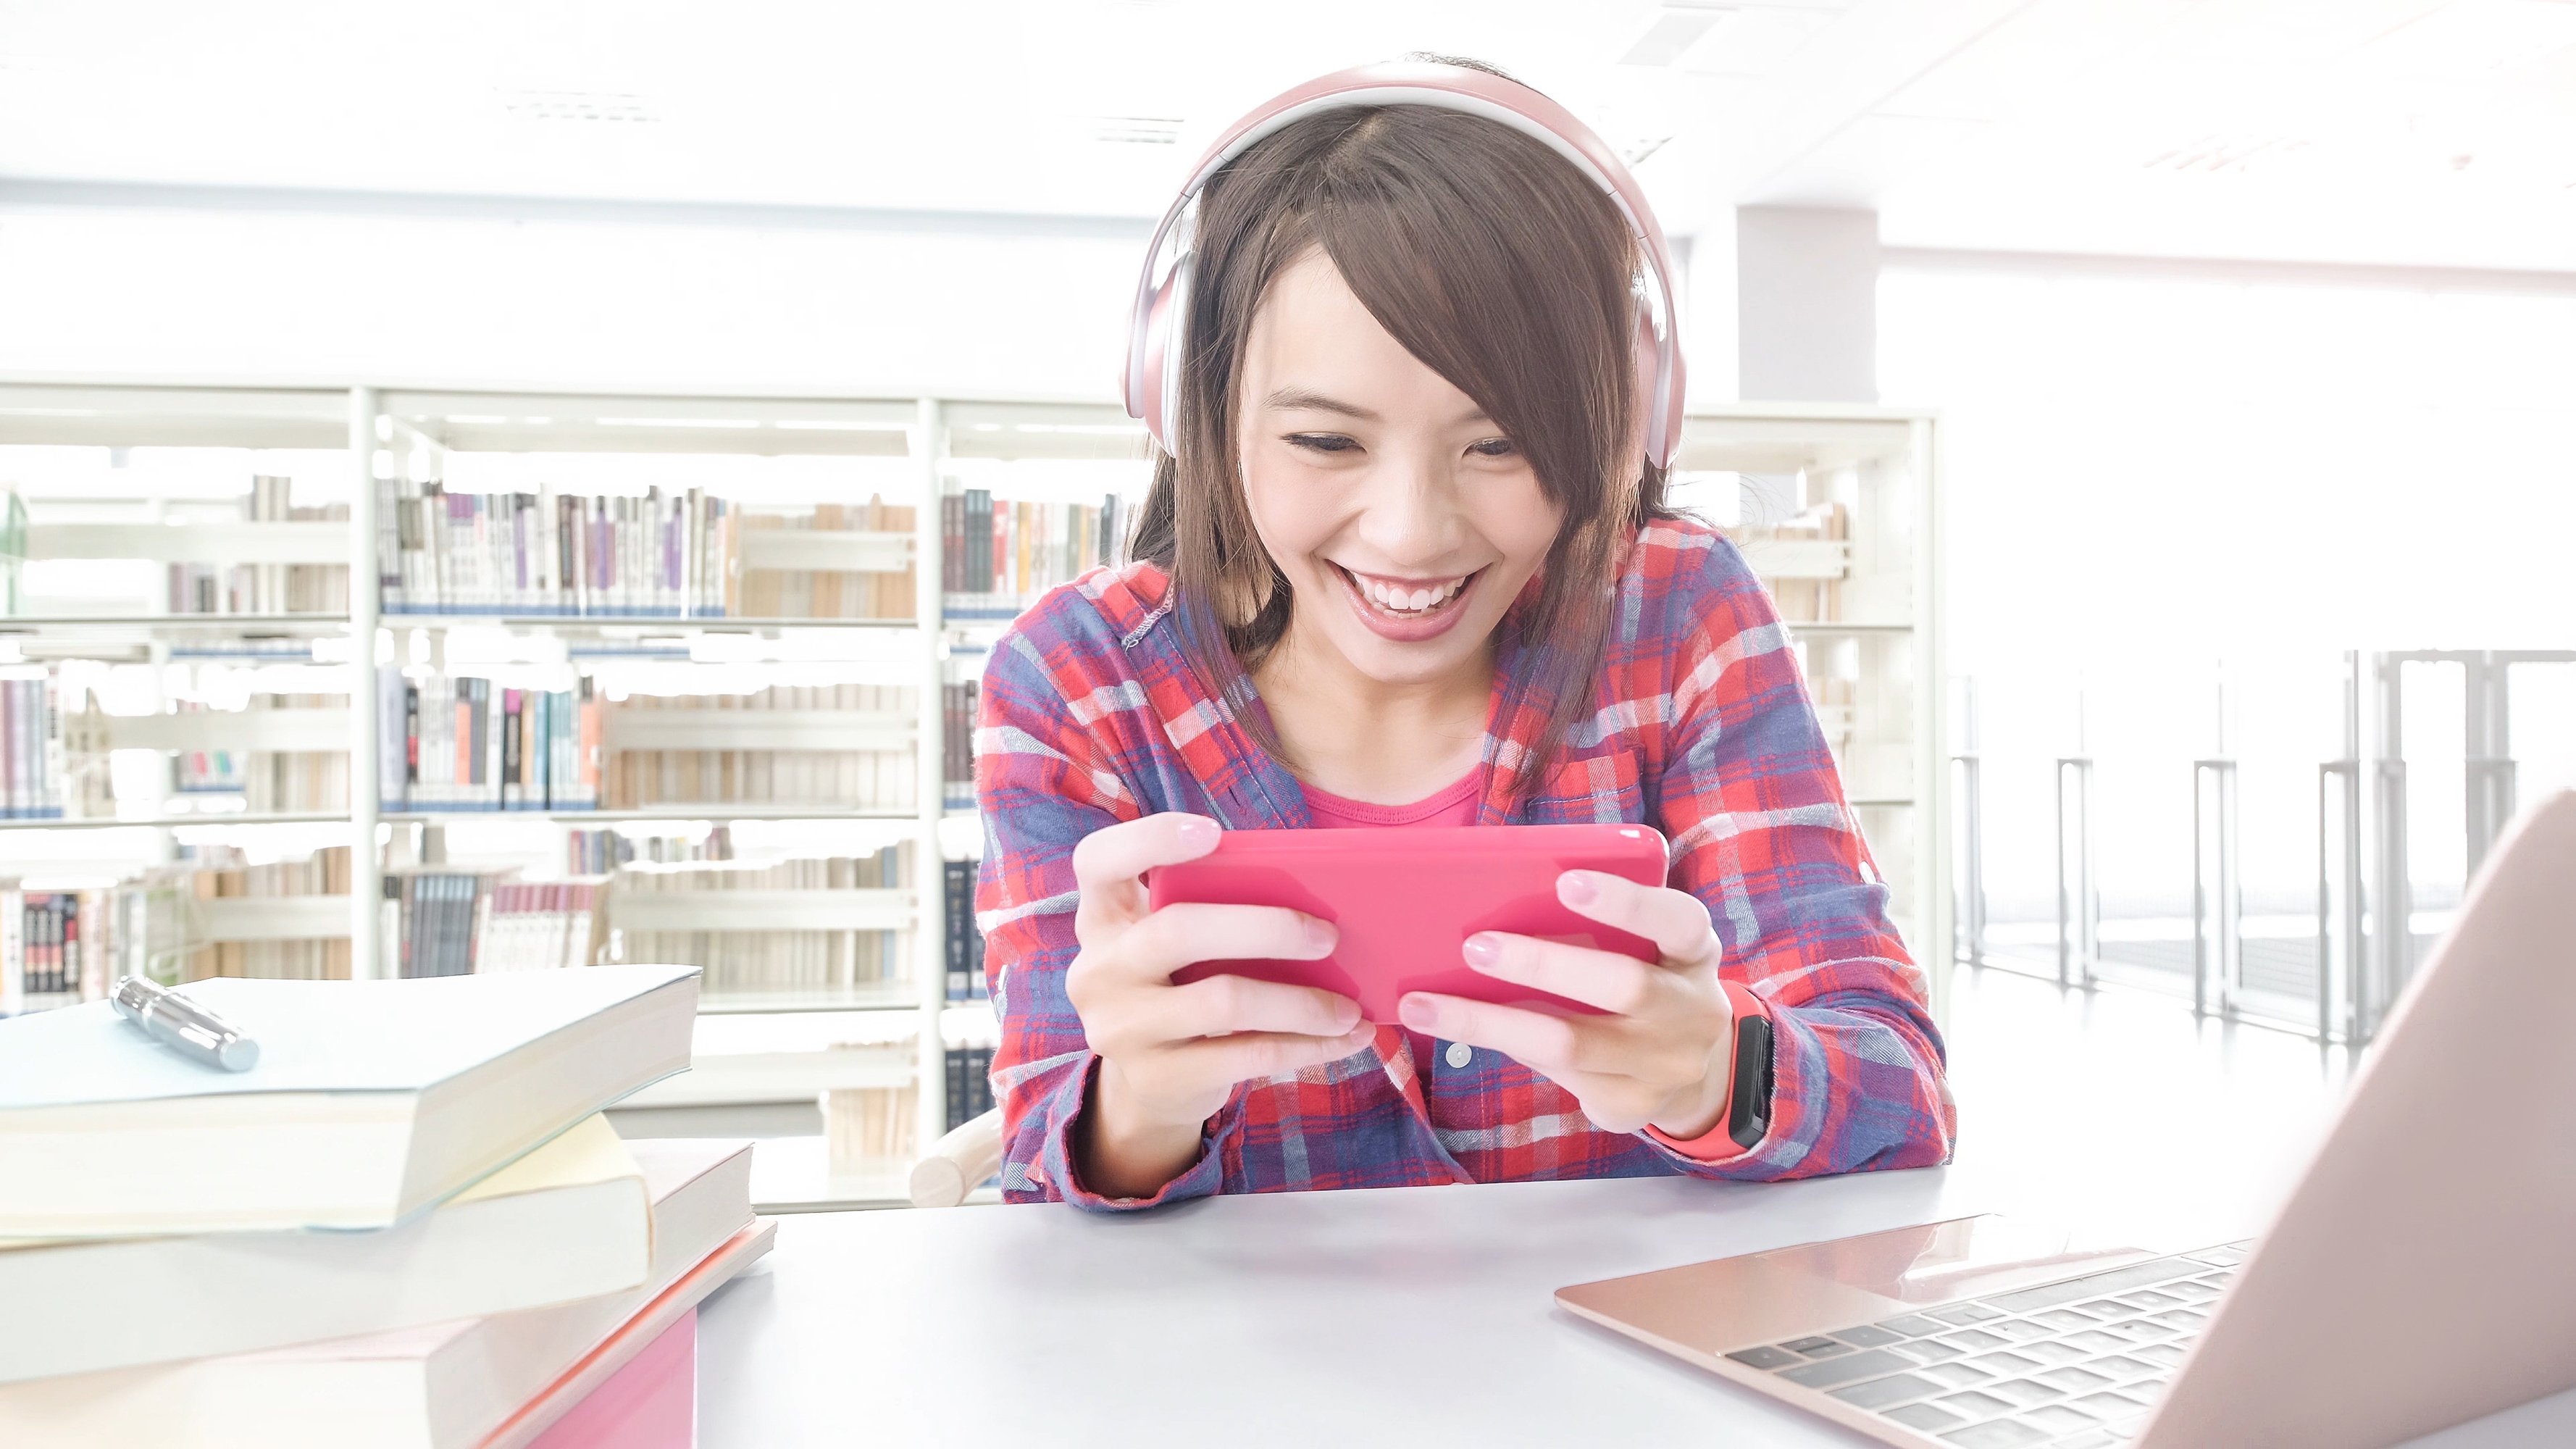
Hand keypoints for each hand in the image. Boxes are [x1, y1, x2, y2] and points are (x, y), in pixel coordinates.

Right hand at [1065, 813, 1373, 1196]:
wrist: (1150, 1083)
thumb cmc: (1182, 986)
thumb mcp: (1175, 945)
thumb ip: (1210, 910)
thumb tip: (1313, 894)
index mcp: (1104, 917)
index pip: (1098, 861)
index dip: (1148, 839)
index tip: (1212, 833)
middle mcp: (1100, 970)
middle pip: (1177, 931)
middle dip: (1265, 929)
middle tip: (1327, 936)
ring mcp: (1121, 1029)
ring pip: (1222, 1002)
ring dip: (1300, 1003)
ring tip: (1348, 1007)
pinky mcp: (1157, 1077)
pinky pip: (1246, 1055)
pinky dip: (1306, 1046)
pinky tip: (1345, 1039)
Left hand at [1397, 870, 1736, 1139]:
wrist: (1696, 1070)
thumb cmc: (1648, 982)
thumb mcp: (1647, 948)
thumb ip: (1603, 928)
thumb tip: (1497, 907)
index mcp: (1694, 954)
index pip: (1676, 921)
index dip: (1626, 901)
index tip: (1565, 881)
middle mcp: (1691, 1012)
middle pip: (1623, 986)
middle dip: (1543, 964)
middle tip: (1475, 946)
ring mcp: (1665, 1068)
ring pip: (1570, 1046)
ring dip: (1490, 1023)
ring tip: (1426, 1006)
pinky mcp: (1631, 1107)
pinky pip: (1556, 1077)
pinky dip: (1507, 1048)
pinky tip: (1463, 1033)